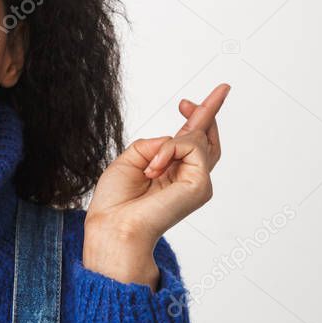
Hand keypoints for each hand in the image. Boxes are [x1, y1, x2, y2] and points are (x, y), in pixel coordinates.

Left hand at [82, 83, 229, 287]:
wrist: (113, 225)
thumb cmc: (116, 200)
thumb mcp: (131, 159)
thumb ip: (155, 144)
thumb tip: (174, 140)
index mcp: (170, 172)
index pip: (192, 143)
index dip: (195, 117)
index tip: (186, 102)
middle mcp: (187, 177)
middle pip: (208, 140)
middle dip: (206, 112)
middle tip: (198, 97)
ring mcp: (197, 182)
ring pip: (197, 140)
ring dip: (170, 144)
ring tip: (149, 168)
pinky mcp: (200, 186)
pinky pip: (191, 148)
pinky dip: (170, 151)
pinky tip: (153, 169)